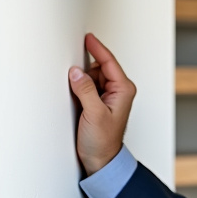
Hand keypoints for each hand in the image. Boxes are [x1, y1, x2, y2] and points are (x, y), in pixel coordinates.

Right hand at [68, 33, 135, 174]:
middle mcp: (118, 91)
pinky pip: (87, 86)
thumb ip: (85, 90)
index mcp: (124, 90)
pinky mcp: (98, 101)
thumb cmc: (103, 142)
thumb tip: (76, 72)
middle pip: (99, 67)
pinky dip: (80, 86)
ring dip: (82, 79)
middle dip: (86, 68)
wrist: (100, 160)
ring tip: (77, 96)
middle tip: (72, 73)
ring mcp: (108, 96)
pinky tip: (75, 95)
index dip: (97, 48)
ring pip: (92, 76)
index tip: (87, 38)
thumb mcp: (94, 113)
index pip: (109, 62)